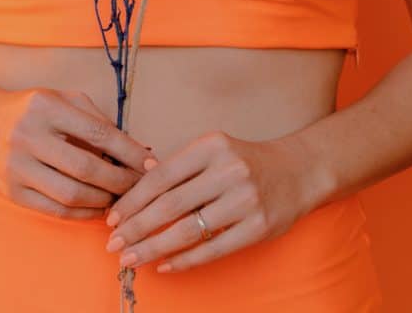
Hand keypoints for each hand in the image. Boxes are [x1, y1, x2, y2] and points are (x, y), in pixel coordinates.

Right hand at [0, 87, 156, 219]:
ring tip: (121, 198)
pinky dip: (83, 214)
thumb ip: (97, 118)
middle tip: (140, 186)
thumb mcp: (63, 99)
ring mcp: (17, 167)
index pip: (98, 133)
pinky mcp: (11, 191)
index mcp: (47, 107)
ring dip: (104, 200)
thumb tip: (136, 147)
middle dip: (121, 181)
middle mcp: (29, 136)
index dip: (129, 151)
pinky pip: (54, 210)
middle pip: (87, 168)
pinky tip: (99, 208)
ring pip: (72, 194)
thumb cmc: (32, 109)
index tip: (150, 163)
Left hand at [103, 130, 323, 271]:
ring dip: (154, 247)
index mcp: (211, 146)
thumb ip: (179, 166)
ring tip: (130, 258)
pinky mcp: (259, 226)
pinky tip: (165, 266)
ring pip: (188, 229)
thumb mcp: (213, 150)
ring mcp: (245, 199)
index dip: (133, 199)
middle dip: (136, 226)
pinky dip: (186, 260)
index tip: (112, 217)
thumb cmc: (245, 160)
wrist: (299, 170)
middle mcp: (228, 170)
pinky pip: (214, 248)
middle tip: (113, 244)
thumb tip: (137, 186)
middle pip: (170, 204)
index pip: (161, 176)